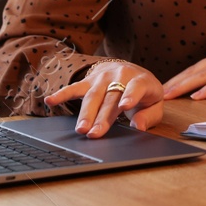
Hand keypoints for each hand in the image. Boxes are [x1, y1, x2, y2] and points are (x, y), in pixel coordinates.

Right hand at [44, 60, 163, 134]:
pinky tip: (50, 100)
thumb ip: (148, 116)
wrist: (131, 72)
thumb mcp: (154, 103)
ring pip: (92, 95)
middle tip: (95, 133)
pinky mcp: (89, 80)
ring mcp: (103, 77)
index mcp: (140, 80)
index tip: (124, 106)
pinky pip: (74, 87)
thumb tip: (138, 127)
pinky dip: (62, 94)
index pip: (136, 87)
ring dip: (85, 113)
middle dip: (102, 116)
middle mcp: (121, 75)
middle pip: (110, 97)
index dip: (131, 96)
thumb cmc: (144, 93)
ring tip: (80, 129)